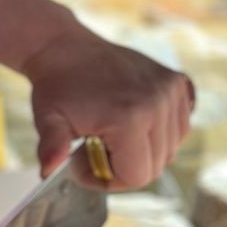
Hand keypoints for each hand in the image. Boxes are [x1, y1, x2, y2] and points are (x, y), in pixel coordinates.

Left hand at [22, 22, 194, 187]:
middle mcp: (158, 103)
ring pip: (170, 148)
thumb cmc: (56, 86)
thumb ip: (52, 148)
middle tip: (94, 148)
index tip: (85, 163)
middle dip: (125, 166)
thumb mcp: (48, 119)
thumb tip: (47, 171)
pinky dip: (161, 132)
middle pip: (156, 166)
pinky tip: (134, 121)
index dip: (109, 179)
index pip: (137, 176)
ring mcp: (171, 91)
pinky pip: (180, 126)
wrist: (66, 47)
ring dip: (143, 150)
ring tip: (112, 134)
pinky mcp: (178, 82)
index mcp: (130, 117)